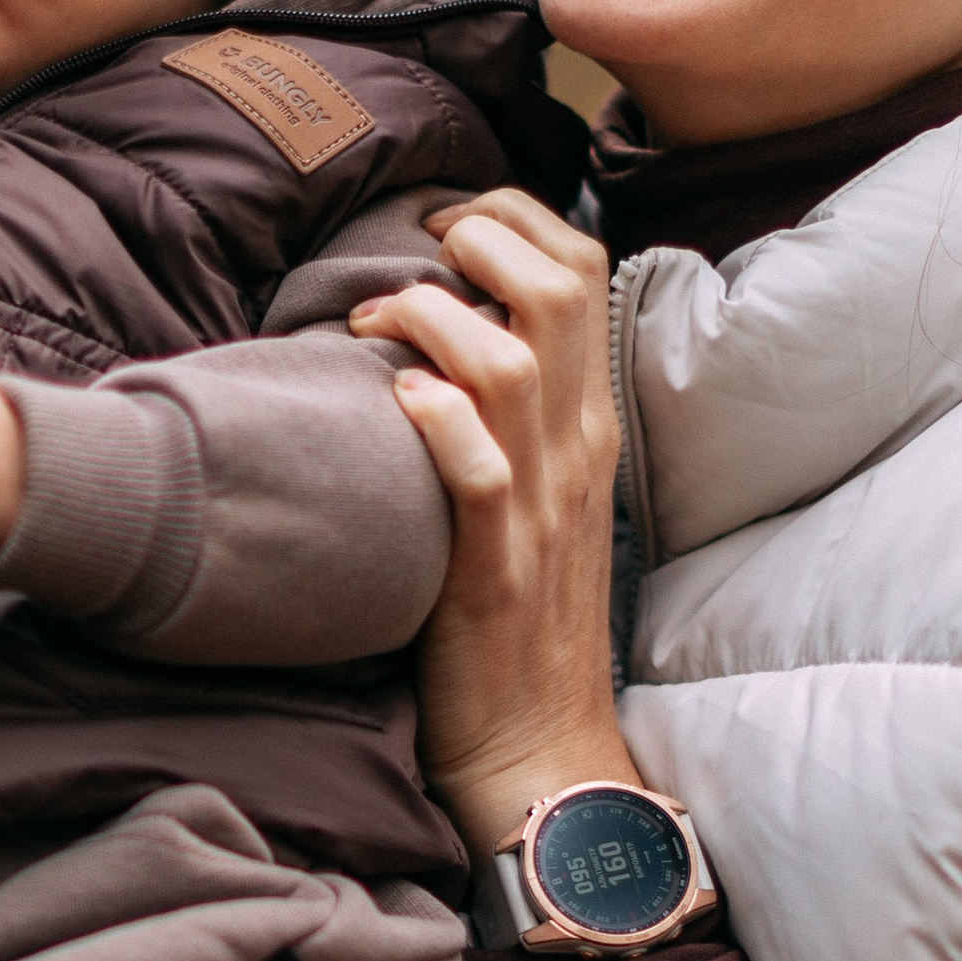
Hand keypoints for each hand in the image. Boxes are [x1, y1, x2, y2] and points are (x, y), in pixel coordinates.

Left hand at [349, 189, 635, 858]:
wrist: (535, 742)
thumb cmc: (514, 613)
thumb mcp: (536, 491)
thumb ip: (514, 407)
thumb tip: (452, 321)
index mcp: (588, 423)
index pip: (582, 270)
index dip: (511, 218)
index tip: (441, 224)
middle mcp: (575, 450)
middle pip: (556, 289)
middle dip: (477, 238)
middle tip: (409, 255)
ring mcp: (539, 509)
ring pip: (508, 365)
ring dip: (432, 317)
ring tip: (373, 323)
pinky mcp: (491, 570)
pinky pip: (477, 473)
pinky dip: (435, 422)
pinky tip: (395, 402)